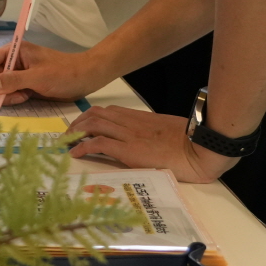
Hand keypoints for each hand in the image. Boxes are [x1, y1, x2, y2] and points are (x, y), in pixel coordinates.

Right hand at [0, 40, 106, 104]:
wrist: (84, 78)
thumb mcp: (38, 76)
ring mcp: (16, 73)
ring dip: (5, 95)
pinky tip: (26, 97)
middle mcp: (11, 61)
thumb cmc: (63, 73)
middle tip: (13, 96)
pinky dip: (12, 98)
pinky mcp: (22, 85)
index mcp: (13, 50)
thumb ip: (13, 80)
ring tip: (22, 97)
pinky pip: (7, 92)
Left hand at [64, 106, 237, 182]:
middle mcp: (130, 122)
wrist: (199, 148)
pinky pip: (98, 144)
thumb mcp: (165, 133)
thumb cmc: (189, 143)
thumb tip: (141, 142)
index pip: (107, 111)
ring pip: (92, 125)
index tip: (79, 126)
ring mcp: (128, 135)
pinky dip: (82, 147)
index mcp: (138, 118)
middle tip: (67, 135)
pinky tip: (74, 153)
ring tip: (66, 144)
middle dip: (77, 124)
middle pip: (94, 115)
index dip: (89, 117)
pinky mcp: (128, 150)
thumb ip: (149, 133)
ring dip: (75, 133)